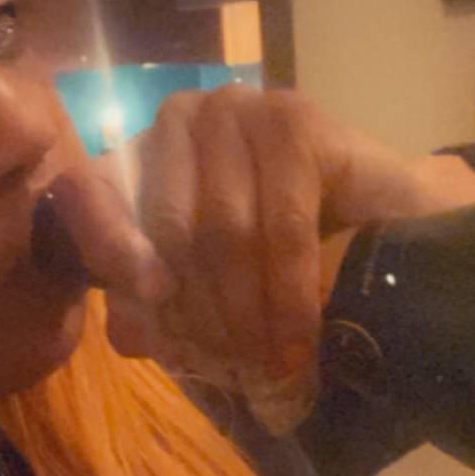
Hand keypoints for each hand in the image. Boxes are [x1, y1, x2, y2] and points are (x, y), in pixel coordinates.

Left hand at [47, 84, 430, 387]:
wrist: (385, 223)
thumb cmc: (280, 262)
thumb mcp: (207, 293)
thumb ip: (154, 309)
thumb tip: (126, 332)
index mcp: (139, 156)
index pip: (89, 191)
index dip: (107, 248)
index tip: (151, 301)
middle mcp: (179, 120)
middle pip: (169, 229)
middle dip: (201, 311)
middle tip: (232, 366)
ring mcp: (238, 110)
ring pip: (225, 230)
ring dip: (248, 312)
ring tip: (268, 363)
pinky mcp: (295, 121)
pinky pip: (282, 224)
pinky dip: (290, 292)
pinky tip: (299, 337)